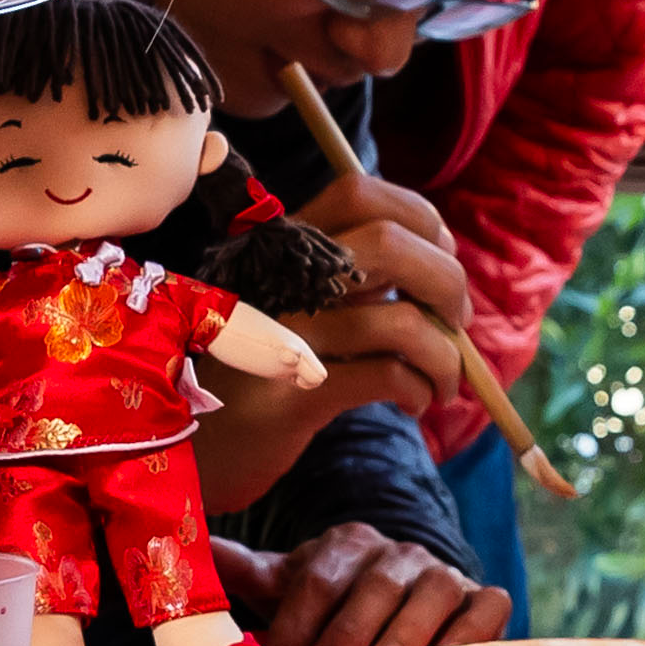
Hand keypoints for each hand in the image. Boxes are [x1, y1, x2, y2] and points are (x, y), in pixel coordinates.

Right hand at [194, 178, 474, 513]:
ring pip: (401, 322)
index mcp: (278, 254)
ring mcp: (286, 337)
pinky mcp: (296, 395)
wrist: (186, 452)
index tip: (440, 259)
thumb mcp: (282, 314)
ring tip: (444, 382)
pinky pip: (387, 376)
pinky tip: (415, 403)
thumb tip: (435, 271)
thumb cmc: (249, 382)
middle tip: (457, 324)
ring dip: (446, 356)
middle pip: (390, 244)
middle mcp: (280, 283)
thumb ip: (336, 283)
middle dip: (448, 282)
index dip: (419, 218)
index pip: (359, 193)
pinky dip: (419, 389)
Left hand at [216, 524, 510, 645]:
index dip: (298, 621)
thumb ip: (247, 572)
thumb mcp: (289, 584)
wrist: (404, 599)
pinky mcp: (483, 598)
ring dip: (406, 636)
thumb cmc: (337, 600)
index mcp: (345, 545)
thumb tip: (198, 548)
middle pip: (374, 587)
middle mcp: (397, 554)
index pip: (318, 579)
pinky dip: (470, 637)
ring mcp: (443, 574)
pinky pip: (485, 612)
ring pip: (431, 596)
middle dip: (348, 632)